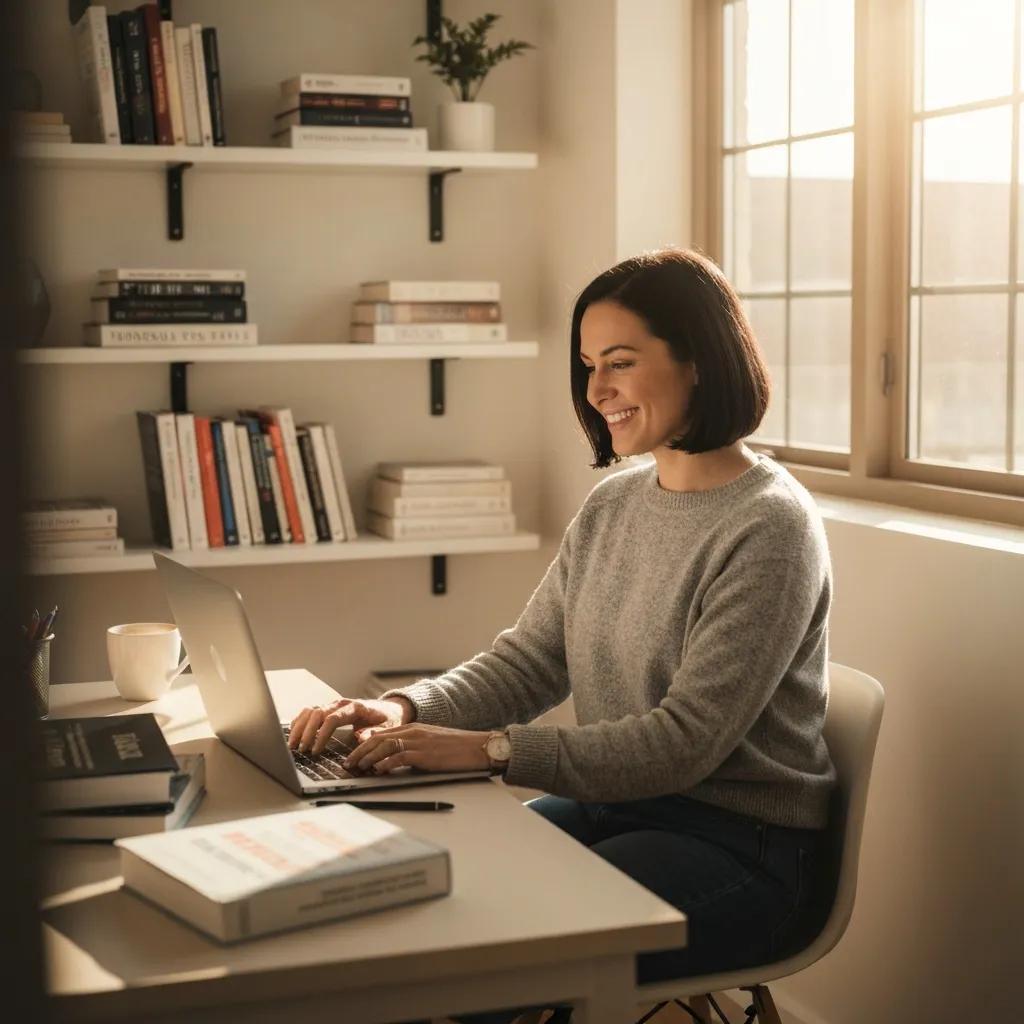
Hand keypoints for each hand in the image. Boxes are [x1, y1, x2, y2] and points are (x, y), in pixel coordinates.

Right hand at [288, 696, 414, 754]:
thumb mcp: (387, 728)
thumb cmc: (387, 719)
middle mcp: (341, 703)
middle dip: (306, 732)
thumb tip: (360, 738)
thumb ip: (374, 733)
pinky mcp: (329, 708)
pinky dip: (300, 721)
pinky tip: (294, 734)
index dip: (321, 735)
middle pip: (317, 713)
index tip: (315, 751)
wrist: (389, 708)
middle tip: (301, 750)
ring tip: (293, 744)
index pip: (332, 719)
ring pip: (310, 710)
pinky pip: (309, 711)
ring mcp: (333, 704)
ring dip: (299, 726)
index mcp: (355, 707)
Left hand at [344, 724, 490, 776]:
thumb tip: (394, 762)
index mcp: (414, 728)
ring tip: (358, 768)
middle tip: (348, 763)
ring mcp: (419, 741)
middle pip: (378, 738)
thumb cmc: (458, 749)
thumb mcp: (431, 745)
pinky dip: (385, 763)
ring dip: (368, 757)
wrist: (479, 747)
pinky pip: (399, 756)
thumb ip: (413, 749)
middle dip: (359, 751)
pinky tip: (378, 770)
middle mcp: (413, 732)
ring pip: (384, 745)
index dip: (364, 745)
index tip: (353, 755)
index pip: (382, 733)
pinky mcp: (425, 753)